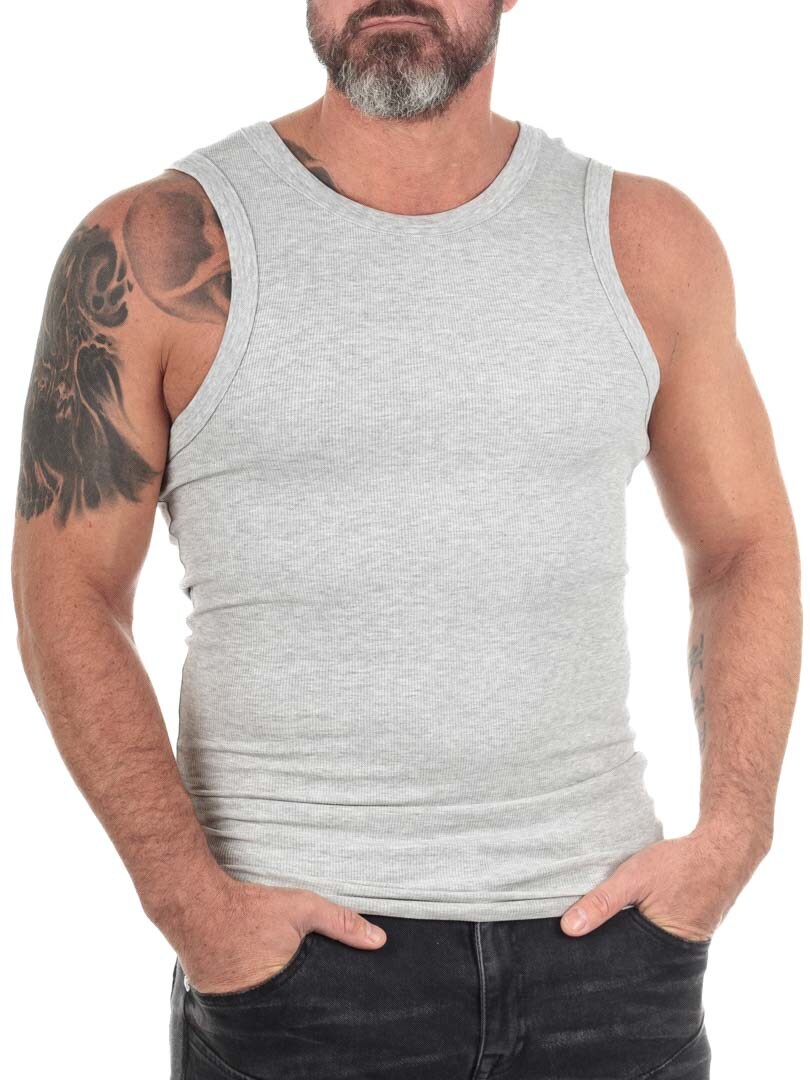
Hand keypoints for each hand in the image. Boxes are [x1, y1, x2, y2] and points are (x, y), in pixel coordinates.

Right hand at [165, 876, 386, 994]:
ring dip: (284, 1004)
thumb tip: (379, 940)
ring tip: (290, 988)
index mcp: (286, 992)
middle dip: (308, 1009)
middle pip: (296, 1016)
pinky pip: (250, 1007)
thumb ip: (341, 924)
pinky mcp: (222, 1005)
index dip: (331, 1010)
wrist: (196, 907)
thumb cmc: (250, 910)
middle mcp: (262, 1009)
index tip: (345, 1010)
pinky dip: (261, 997)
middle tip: (318, 997)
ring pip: (274, 1014)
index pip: (317, 1012)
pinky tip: (265, 983)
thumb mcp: (303, 910)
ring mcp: (239, 1010)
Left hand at [559, 825, 768, 942]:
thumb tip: (568, 928)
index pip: (620, 966)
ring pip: (640, 946)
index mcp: (661, 952)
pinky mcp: (683, 930)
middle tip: (578, 945)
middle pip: (629, 959)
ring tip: (598, 928)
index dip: (598, 960)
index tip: (573, 955)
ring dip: (622, 937)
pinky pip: (652, 934)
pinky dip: (637, 927)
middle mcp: (672, 956)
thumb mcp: (633, 878)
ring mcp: (679, 945)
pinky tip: (623, 915)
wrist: (722, 850)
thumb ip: (601, 902)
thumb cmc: (679, 865)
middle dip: (608, 951)